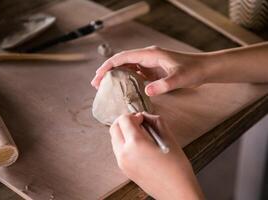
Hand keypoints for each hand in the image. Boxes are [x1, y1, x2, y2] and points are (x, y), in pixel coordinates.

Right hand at [92, 46, 210, 95]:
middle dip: (107, 71)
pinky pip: (134, 73)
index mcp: (150, 55)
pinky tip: (121, 87)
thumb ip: (164, 85)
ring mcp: (149, 63)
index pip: (123, 58)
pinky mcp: (152, 70)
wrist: (203, 69)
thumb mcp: (179, 78)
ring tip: (104, 86)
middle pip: (121, 62)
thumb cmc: (193, 70)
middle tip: (96, 83)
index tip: (99, 76)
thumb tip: (146, 91)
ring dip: (115, 75)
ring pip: (126, 67)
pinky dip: (125, 79)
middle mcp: (147, 57)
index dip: (109, 66)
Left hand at [110, 113, 203, 199]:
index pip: (123, 120)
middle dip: (125, 121)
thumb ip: (155, 121)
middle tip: (138, 122)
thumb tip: (145, 116)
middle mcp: (124, 154)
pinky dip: (124, 143)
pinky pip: (118, 151)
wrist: (177, 192)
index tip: (143, 118)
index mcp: (135, 144)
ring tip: (140, 134)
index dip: (133, 115)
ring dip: (123, 132)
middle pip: (114, 128)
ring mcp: (122, 163)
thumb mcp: (169, 138)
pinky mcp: (125, 170)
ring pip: (114, 139)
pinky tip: (139, 146)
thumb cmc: (177, 168)